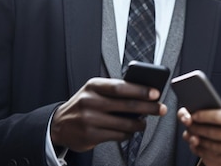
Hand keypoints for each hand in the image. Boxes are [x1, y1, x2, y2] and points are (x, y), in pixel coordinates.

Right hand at [51, 77, 166, 151]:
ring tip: (144, 123)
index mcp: (93, 86)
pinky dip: (128, 134)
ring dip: (139, 124)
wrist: (59, 124)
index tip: (155, 93)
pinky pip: (117, 136)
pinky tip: (130, 131)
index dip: (140, 90)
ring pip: (124, 123)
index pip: (121, 87)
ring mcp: (89, 120)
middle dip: (148, 108)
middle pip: (126, 105)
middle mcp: (90, 101)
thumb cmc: (83, 104)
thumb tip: (143, 94)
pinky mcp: (90, 136)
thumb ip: (114, 90)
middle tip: (161, 109)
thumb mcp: (94, 91)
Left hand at [178, 106, 220, 165]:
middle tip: (187, 124)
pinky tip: (208, 150)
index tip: (193, 112)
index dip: (203, 115)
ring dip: (202, 142)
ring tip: (194, 137)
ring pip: (217, 147)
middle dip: (198, 128)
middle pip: (215, 132)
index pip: (220, 116)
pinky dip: (214, 155)